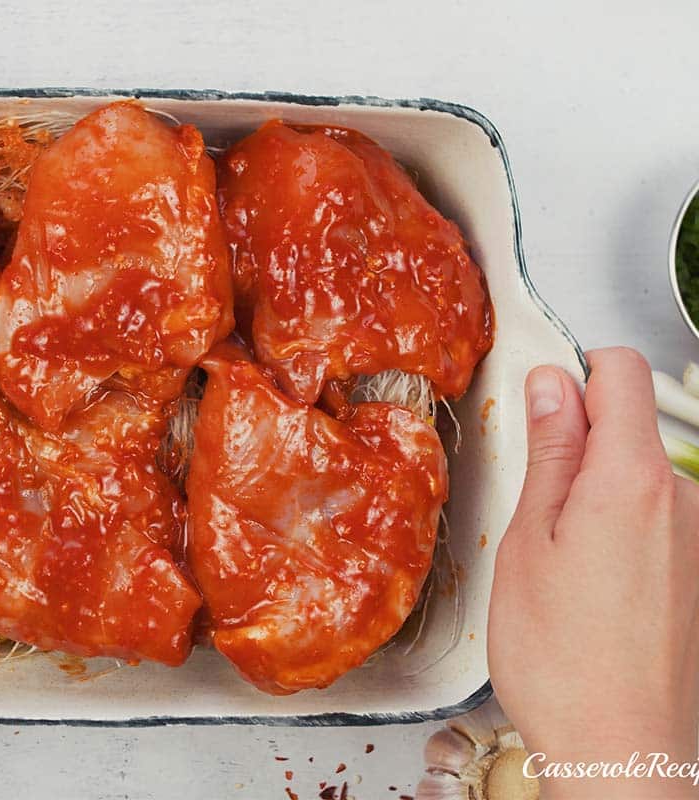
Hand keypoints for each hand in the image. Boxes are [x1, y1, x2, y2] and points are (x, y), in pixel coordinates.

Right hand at [489, 347, 698, 798]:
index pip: (620, 370)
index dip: (574, 373)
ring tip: (556, 562)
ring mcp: (698, 537)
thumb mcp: (528, 542)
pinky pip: (652, 520)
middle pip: (627, 426)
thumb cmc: (563, 657)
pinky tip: (586, 588)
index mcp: (632, 479)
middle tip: (531, 510)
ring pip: (636, 477)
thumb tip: (552, 385)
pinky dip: (615, 532)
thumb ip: (548, 455)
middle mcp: (683, 498)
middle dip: (575, 447)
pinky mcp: (698, 571)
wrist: (622, 748)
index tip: (539, 408)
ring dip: (593, 496)